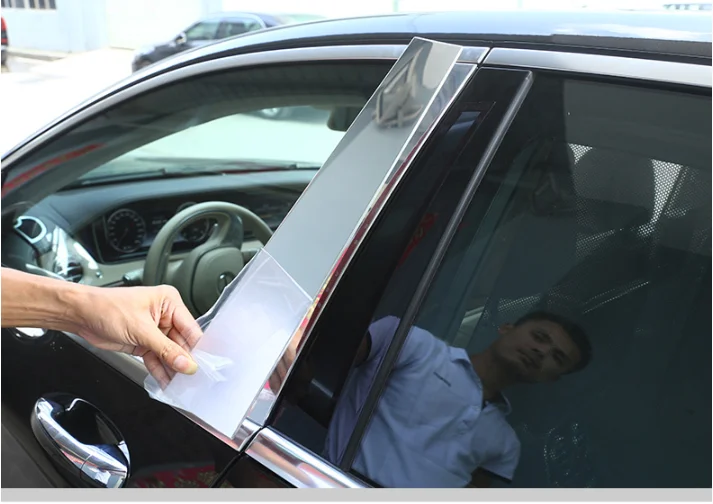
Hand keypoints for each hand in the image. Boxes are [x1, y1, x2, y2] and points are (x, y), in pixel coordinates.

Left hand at [75, 284, 201, 387]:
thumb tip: (186, 363)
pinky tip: (165, 381)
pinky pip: (156, 358)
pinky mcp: (144, 342)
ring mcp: (154, 330)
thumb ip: (165, 349)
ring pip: (169, 354)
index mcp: (169, 302)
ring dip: (172, 369)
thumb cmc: (106, 307)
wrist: (81, 315)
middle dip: (183, 361)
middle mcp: (164, 315)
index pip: (190, 328)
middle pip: (181, 343)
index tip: (202, 366)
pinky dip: (160, 370)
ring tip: (179, 384)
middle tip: (190, 379)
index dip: (197, 348)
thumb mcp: (141, 329)